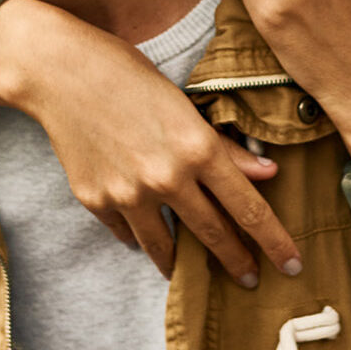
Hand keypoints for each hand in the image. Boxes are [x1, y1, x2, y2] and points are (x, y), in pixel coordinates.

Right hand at [0, 0, 302, 284]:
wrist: (59, 72)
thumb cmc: (127, 75)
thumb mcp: (184, 104)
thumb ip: (224, 146)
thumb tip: (267, 171)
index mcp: (197, 148)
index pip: (248, 208)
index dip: (274, 241)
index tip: (291, 264)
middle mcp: (166, 177)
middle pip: (213, 234)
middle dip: (238, 262)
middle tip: (251, 279)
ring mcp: (128, 193)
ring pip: (166, 247)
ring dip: (182, 261)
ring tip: (191, 266)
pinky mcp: (96, 200)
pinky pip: (127, 233)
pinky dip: (138, 234)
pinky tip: (144, 231)